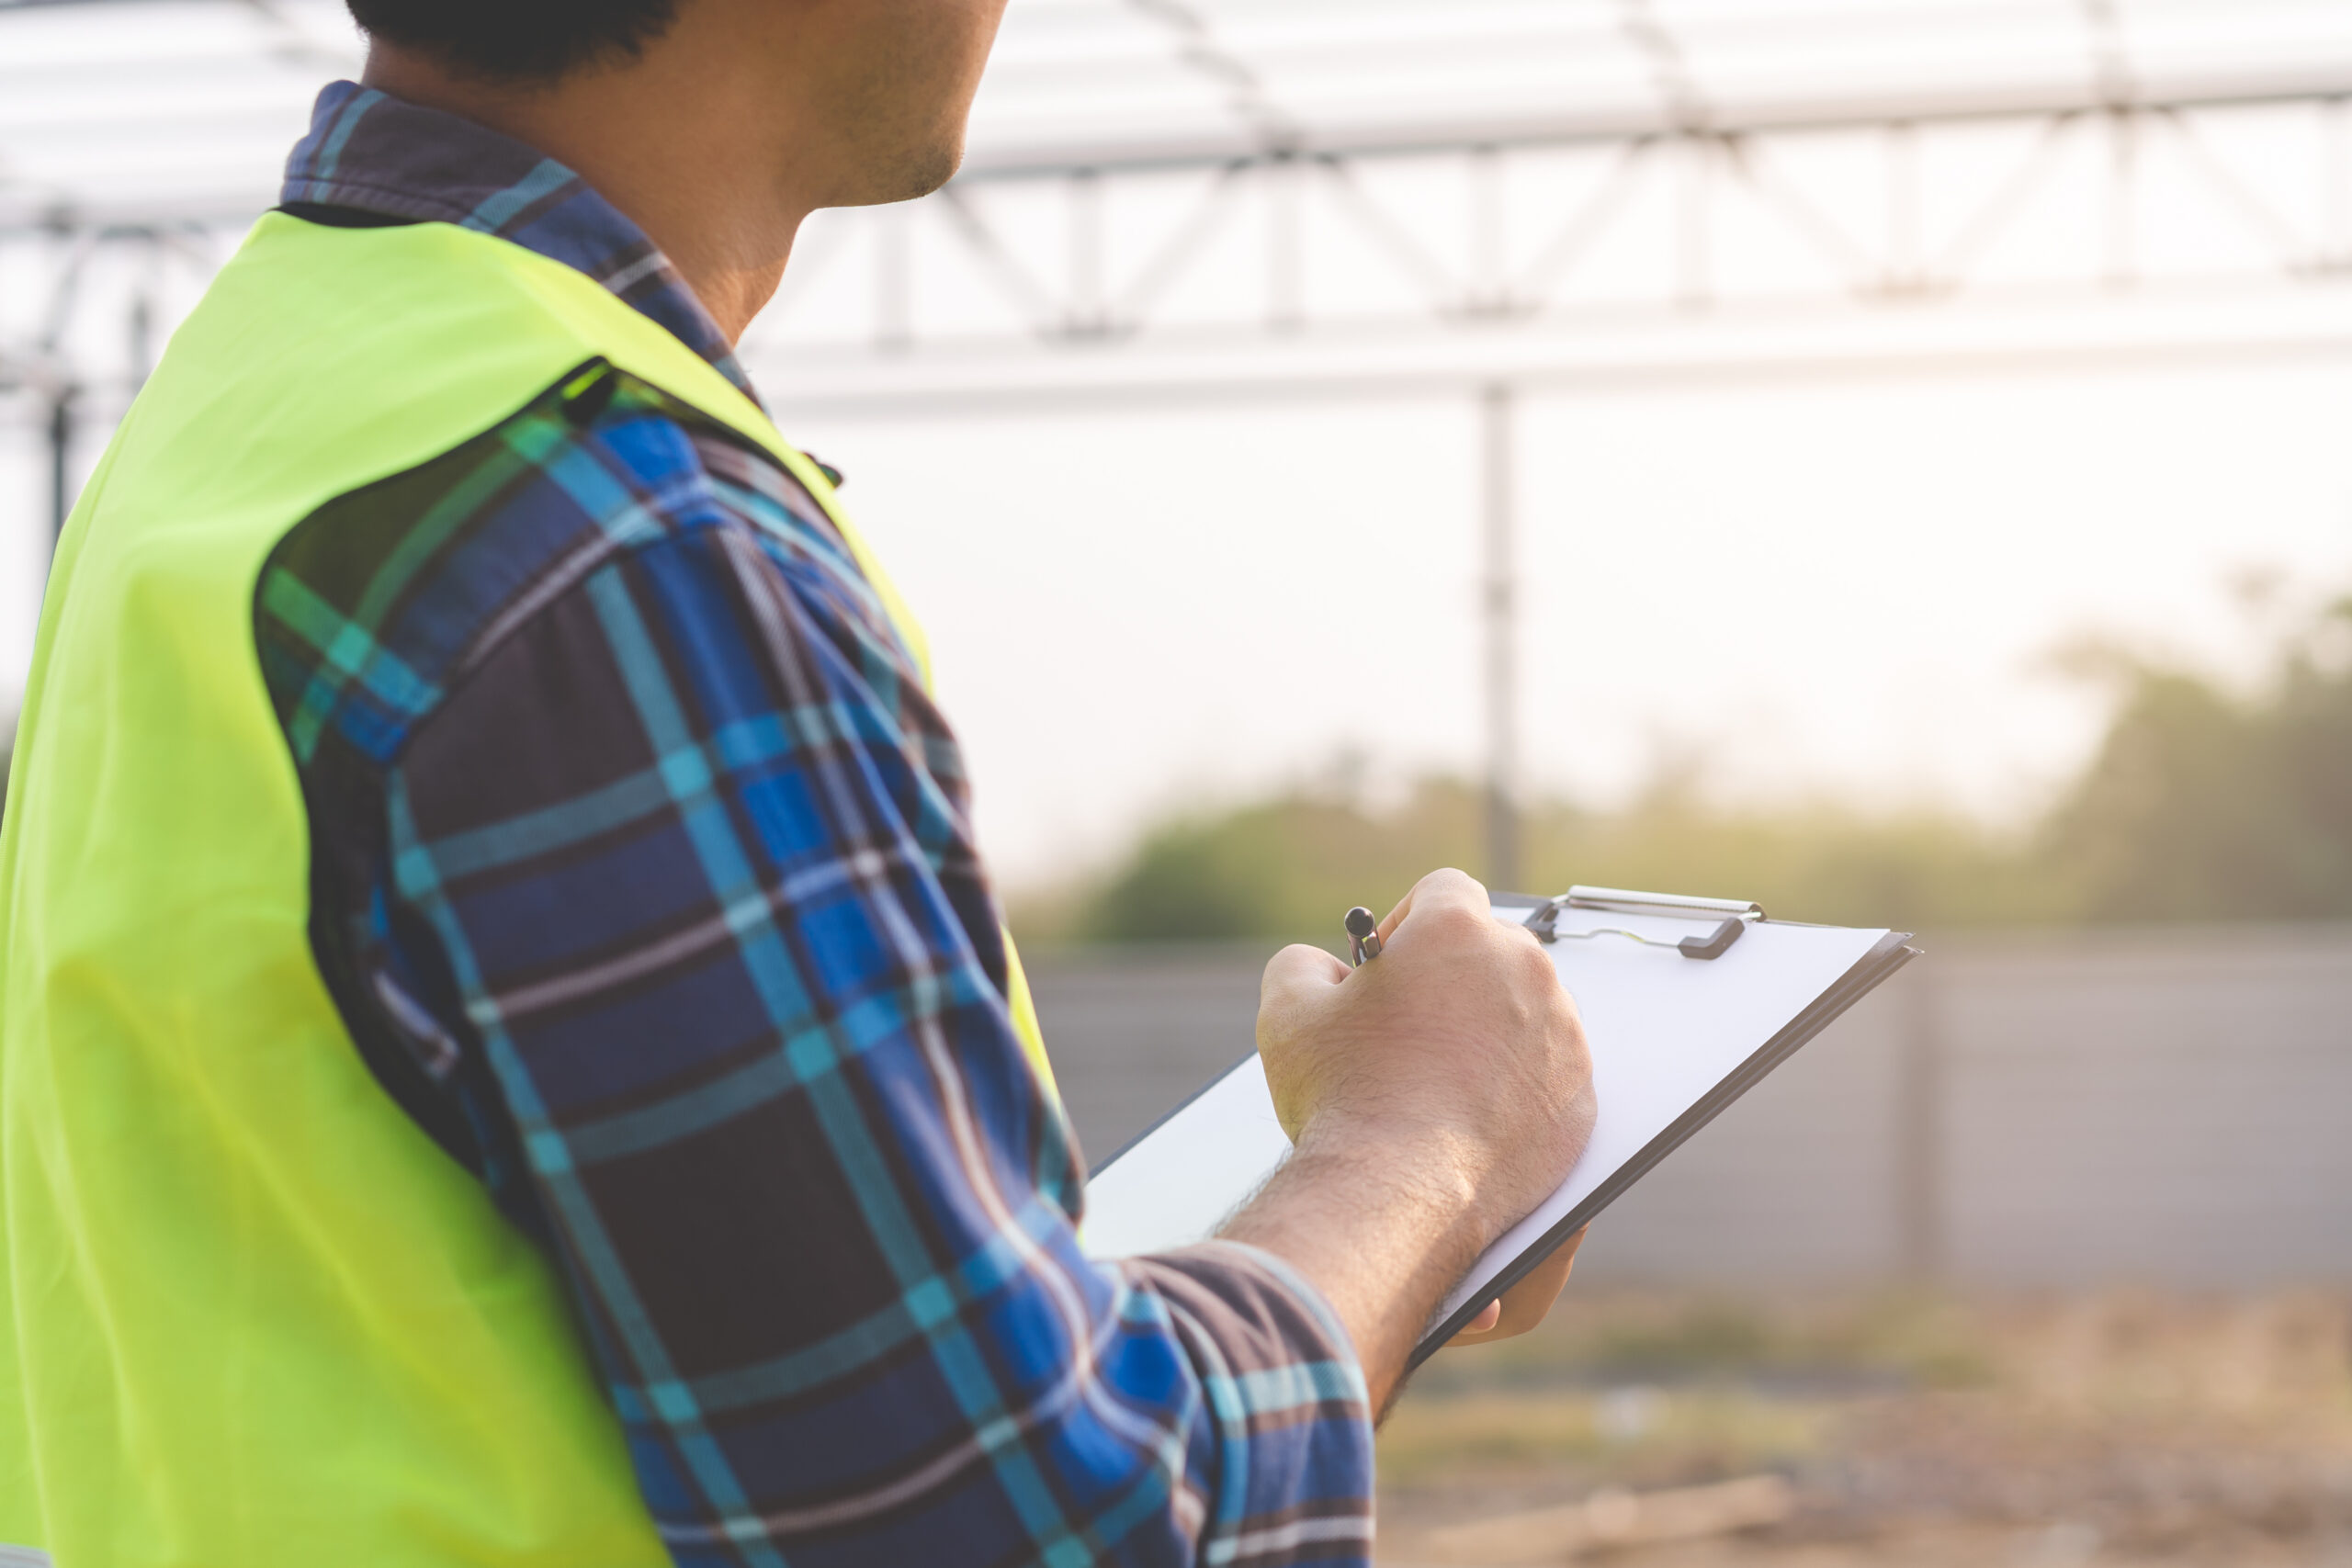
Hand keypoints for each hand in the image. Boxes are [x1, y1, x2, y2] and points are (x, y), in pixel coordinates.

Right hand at [1222, 868, 1595, 1409]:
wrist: (1398, 1192)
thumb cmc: (1346, 1096)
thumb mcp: (1288, 1010)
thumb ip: (1305, 963)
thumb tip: (1324, 969)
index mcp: (1457, 929)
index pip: (1444, 891)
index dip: (1410, 923)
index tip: (1391, 966)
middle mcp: (1523, 968)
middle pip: (1492, 949)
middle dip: (1454, 978)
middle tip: (1410, 1028)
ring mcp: (1562, 1033)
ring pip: (1526, 1010)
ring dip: (1489, 1030)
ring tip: (1438, 1080)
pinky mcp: (1580, 1095)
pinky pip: (1549, 1072)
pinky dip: (1518, 1086)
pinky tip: (1470, 1116)